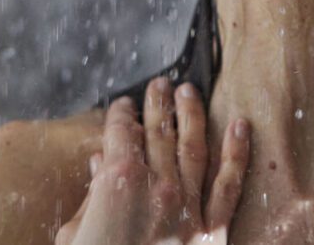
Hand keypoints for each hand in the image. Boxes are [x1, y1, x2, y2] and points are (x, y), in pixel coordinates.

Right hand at [55, 76, 250, 244]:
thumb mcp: (73, 236)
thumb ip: (90, 197)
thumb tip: (98, 166)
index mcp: (120, 184)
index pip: (120, 135)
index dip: (120, 117)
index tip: (122, 106)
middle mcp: (158, 188)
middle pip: (158, 134)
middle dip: (156, 106)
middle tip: (159, 84)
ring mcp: (189, 208)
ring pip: (193, 147)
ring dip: (191, 115)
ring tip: (189, 91)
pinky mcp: (212, 232)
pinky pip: (230, 185)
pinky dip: (237, 152)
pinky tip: (240, 125)